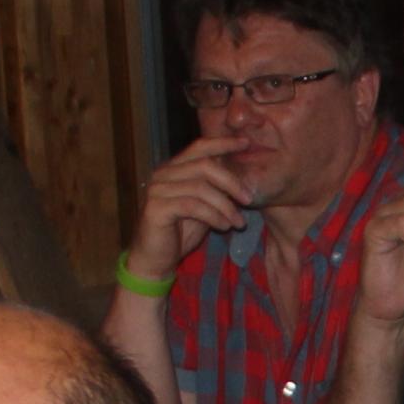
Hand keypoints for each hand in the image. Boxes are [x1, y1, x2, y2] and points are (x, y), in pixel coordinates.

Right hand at [126, 140, 255, 290]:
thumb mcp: (204, 206)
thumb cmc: (180, 232)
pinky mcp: (156, 208)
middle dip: (231, 182)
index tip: (246, 143)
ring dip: (225, 206)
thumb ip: (216, 190)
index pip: (199, 147)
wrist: (155, 259)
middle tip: (249, 199)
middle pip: (204, 165)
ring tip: (238, 222)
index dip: (223, 143)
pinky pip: (192, 206)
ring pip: (201, 187)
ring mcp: (157, 190)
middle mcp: (163, 174)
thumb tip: (242, 177)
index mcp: (174, 168)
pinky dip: (213, 216)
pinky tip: (223, 226)